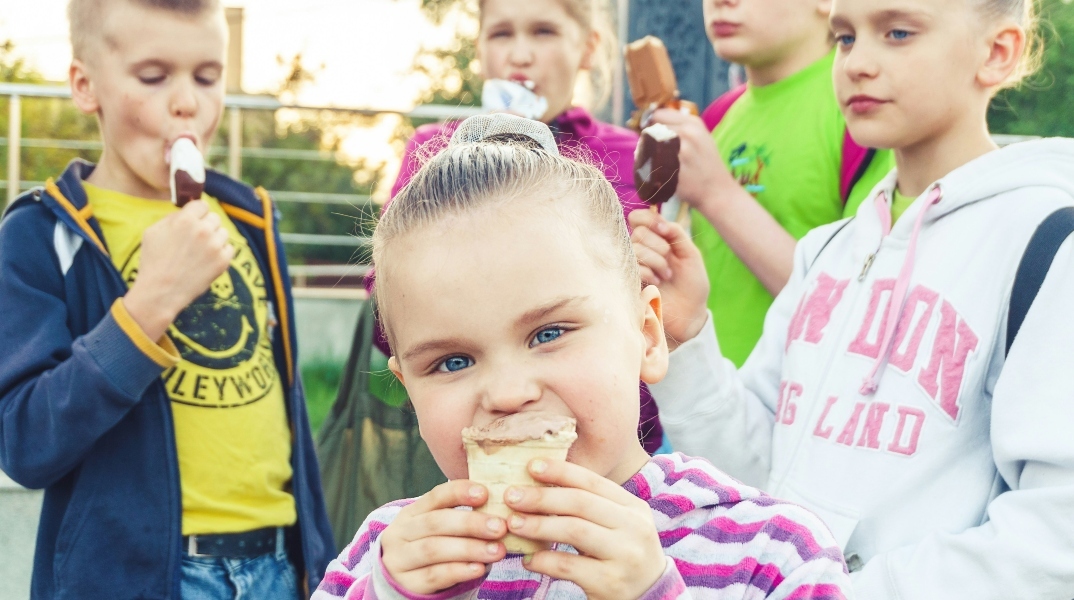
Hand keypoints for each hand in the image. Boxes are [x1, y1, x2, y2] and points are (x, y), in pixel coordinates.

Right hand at [123, 200, 233, 339]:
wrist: (160, 292)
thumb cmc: (153, 261)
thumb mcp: (153, 231)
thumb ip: (172, 217)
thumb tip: (187, 211)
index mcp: (185, 219)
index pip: (202, 204)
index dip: (197, 213)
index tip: (194, 221)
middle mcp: (203, 230)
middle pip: (214, 217)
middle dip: (206, 225)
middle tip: (195, 239)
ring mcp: (215, 246)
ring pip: (223, 232)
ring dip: (214, 239)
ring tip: (200, 252)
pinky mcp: (223, 261)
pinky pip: (229, 248)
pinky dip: (221, 253)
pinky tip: (207, 260)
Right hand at [379, 481, 506, 594]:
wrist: (408, 583)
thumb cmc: (435, 549)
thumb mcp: (441, 529)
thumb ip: (462, 517)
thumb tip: (499, 507)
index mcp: (412, 513)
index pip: (435, 496)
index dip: (459, 492)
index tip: (484, 493)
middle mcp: (401, 533)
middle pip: (436, 522)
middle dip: (470, 523)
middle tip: (500, 527)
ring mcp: (400, 559)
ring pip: (434, 549)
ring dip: (470, 548)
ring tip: (497, 551)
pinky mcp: (407, 584)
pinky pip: (434, 575)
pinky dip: (459, 570)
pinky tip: (479, 568)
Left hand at [503, 460, 665, 599]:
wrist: (651, 597)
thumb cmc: (622, 555)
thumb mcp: (618, 525)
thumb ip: (590, 506)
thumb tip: (539, 484)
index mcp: (634, 507)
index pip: (593, 482)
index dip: (560, 471)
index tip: (531, 466)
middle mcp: (634, 528)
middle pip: (581, 503)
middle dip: (542, 497)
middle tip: (512, 496)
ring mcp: (625, 556)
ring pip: (574, 531)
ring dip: (539, 525)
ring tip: (514, 524)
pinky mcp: (611, 583)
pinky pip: (568, 566)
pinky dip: (543, 560)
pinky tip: (528, 559)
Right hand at [629, 209, 709, 350]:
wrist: (690, 313)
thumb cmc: (691, 284)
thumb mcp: (690, 253)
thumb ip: (676, 233)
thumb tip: (660, 220)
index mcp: (654, 240)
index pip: (638, 218)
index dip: (650, 220)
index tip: (665, 230)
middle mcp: (639, 250)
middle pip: (638, 232)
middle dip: (659, 245)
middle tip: (670, 260)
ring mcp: (632, 266)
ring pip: (635, 248)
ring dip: (656, 261)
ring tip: (666, 276)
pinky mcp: (627, 282)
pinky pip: (631, 266)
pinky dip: (648, 272)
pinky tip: (657, 283)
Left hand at [648, 108, 733, 213]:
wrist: (718, 191)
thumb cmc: (708, 165)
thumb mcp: (702, 138)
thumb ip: (682, 127)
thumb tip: (654, 122)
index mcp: (693, 123)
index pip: (659, 114)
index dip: (652, 123)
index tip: (651, 132)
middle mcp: (686, 133)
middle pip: (651, 129)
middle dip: (649, 138)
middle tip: (654, 150)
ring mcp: (679, 151)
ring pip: (647, 146)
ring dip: (646, 152)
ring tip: (655, 161)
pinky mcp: (672, 168)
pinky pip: (649, 163)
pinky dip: (647, 167)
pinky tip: (655, 172)